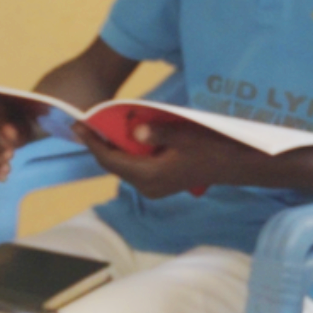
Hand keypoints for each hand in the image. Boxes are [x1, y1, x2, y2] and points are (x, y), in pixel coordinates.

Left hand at [75, 116, 246, 198]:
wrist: (234, 165)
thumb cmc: (211, 147)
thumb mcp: (185, 135)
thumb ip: (158, 134)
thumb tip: (135, 132)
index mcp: (150, 176)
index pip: (110, 160)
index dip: (92, 143)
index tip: (78, 125)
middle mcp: (147, 186)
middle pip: (113, 166)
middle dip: (98, 145)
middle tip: (85, 124)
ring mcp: (153, 188)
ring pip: (123, 168)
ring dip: (112, 150)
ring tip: (99, 129)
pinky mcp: (159, 184)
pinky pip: (134, 168)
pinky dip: (126, 154)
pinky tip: (124, 139)